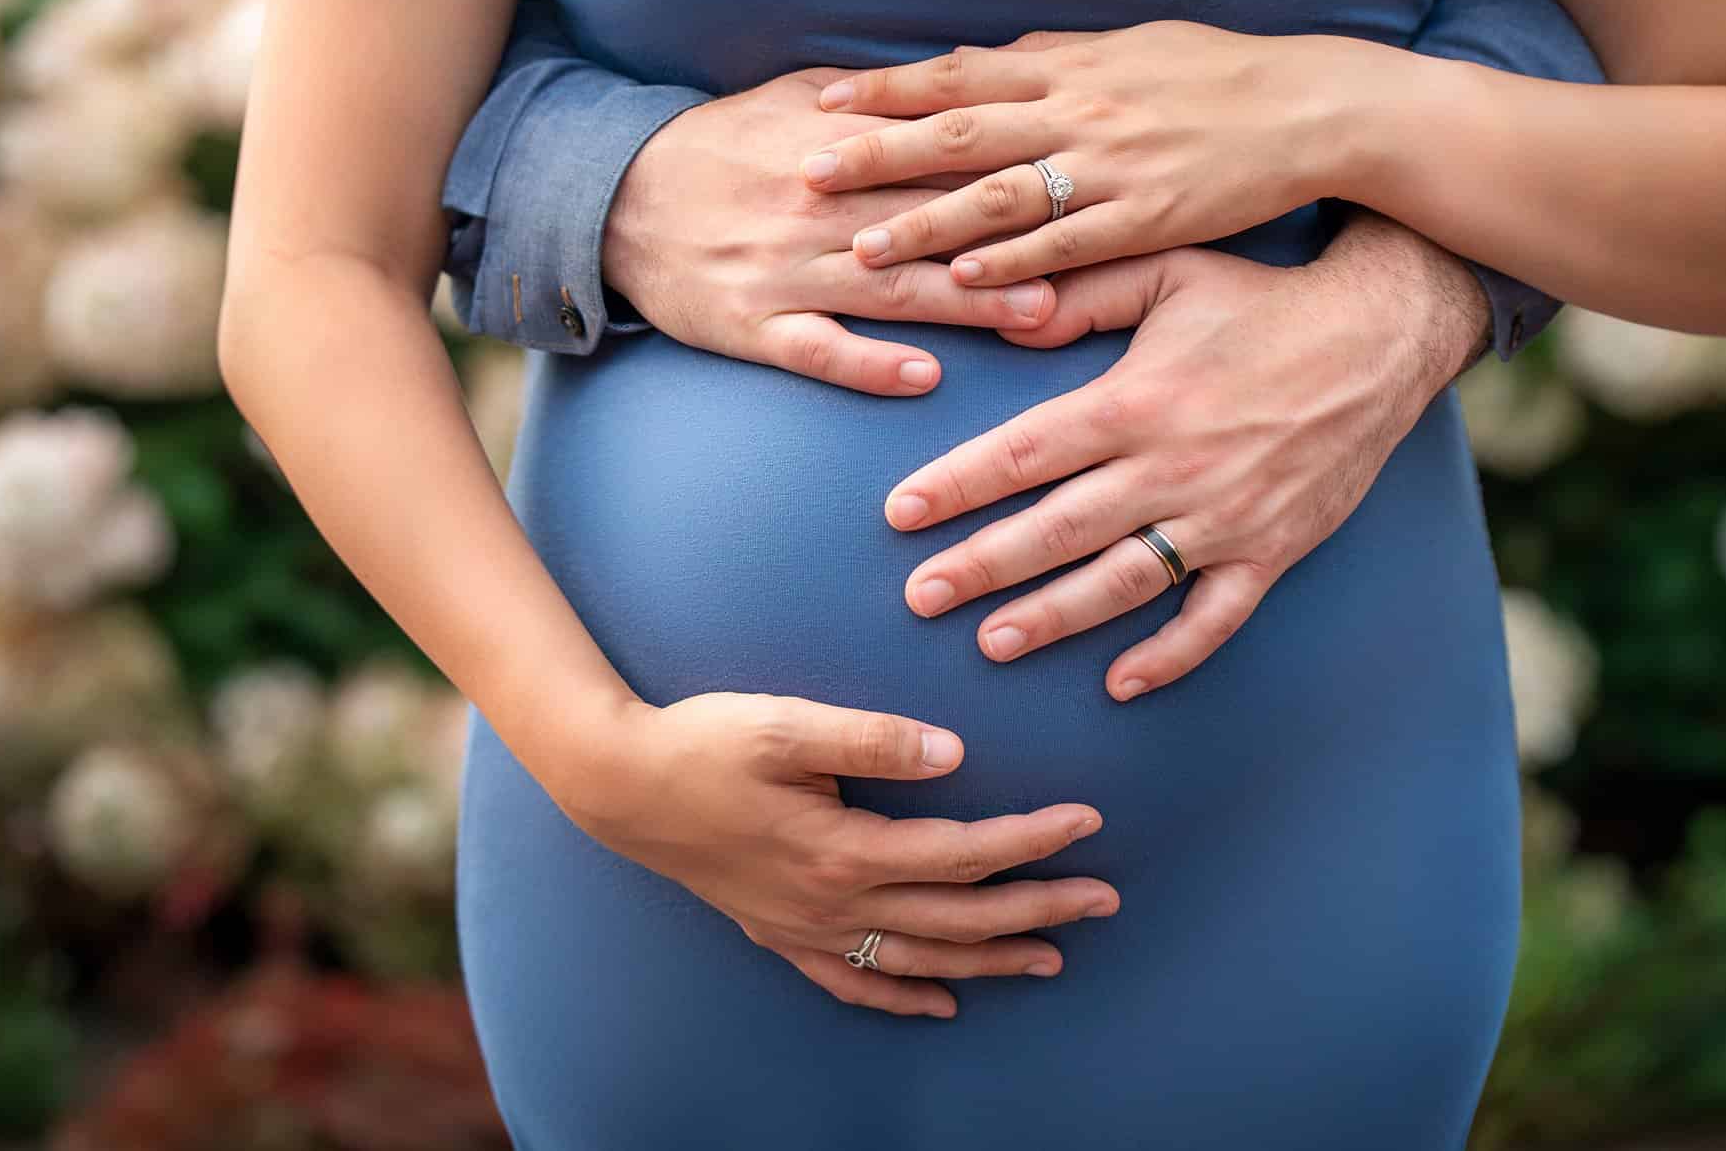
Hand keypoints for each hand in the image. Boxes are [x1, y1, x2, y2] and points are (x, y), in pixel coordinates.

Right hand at [537, 688, 1119, 1018]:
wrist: (618, 786)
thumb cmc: (703, 743)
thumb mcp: (787, 725)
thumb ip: (873, 738)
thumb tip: (954, 752)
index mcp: (845, 850)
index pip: (963, 853)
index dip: (1031, 839)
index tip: (1089, 821)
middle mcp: (834, 902)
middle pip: (959, 916)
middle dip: (1039, 910)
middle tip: (1106, 899)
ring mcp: (806, 928)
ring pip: (920, 957)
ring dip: (991, 960)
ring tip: (1053, 958)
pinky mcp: (779, 933)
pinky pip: (855, 981)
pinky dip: (904, 993)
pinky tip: (941, 1001)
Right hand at [605, 67, 1058, 395]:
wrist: (612, 196)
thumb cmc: (717, 146)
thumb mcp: (791, 100)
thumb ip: (875, 97)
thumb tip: (958, 78)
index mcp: (835, 151)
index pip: (937, 157)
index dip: (1010, 168)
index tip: (1080, 178)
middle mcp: (817, 209)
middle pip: (930, 223)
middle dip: (1011, 238)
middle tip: (1093, 255)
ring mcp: (786, 271)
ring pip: (889, 289)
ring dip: (967, 306)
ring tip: (1038, 316)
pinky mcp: (753, 325)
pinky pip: (817, 350)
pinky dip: (868, 364)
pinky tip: (922, 377)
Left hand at [793, 22, 1399, 284]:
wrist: (1311, 106)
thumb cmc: (1219, 75)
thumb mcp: (1133, 46)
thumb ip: (1059, 57)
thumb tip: (995, 56)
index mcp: (1070, 67)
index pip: (958, 75)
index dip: (888, 87)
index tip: (822, 99)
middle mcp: (1078, 111)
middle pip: (958, 133)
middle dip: (878, 153)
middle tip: (808, 171)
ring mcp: (1111, 166)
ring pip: (1000, 196)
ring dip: (927, 223)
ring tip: (863, 245)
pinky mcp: (1148, 216)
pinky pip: (1067, 243)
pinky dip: (1013, 261)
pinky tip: (964, 282)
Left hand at [881, 223, 1485, 699]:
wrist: (1382, 335)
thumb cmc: (1262, 299)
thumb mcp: (1169, 270)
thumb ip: (1084, 294)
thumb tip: (1005, 315)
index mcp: (1135, 401)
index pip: (1024, 453)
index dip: (956, 485)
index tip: (898, 513)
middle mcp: (1174, 467)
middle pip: (1056, 529)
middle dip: (981, 566)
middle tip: (917, 597)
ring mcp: (1225, 517)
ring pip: (1123, 583)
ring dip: (1054, 617)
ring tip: (991, 642)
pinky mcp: (1272, 550)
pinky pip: (1215, 618)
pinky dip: (1170, 656)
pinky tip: (1120, 684)